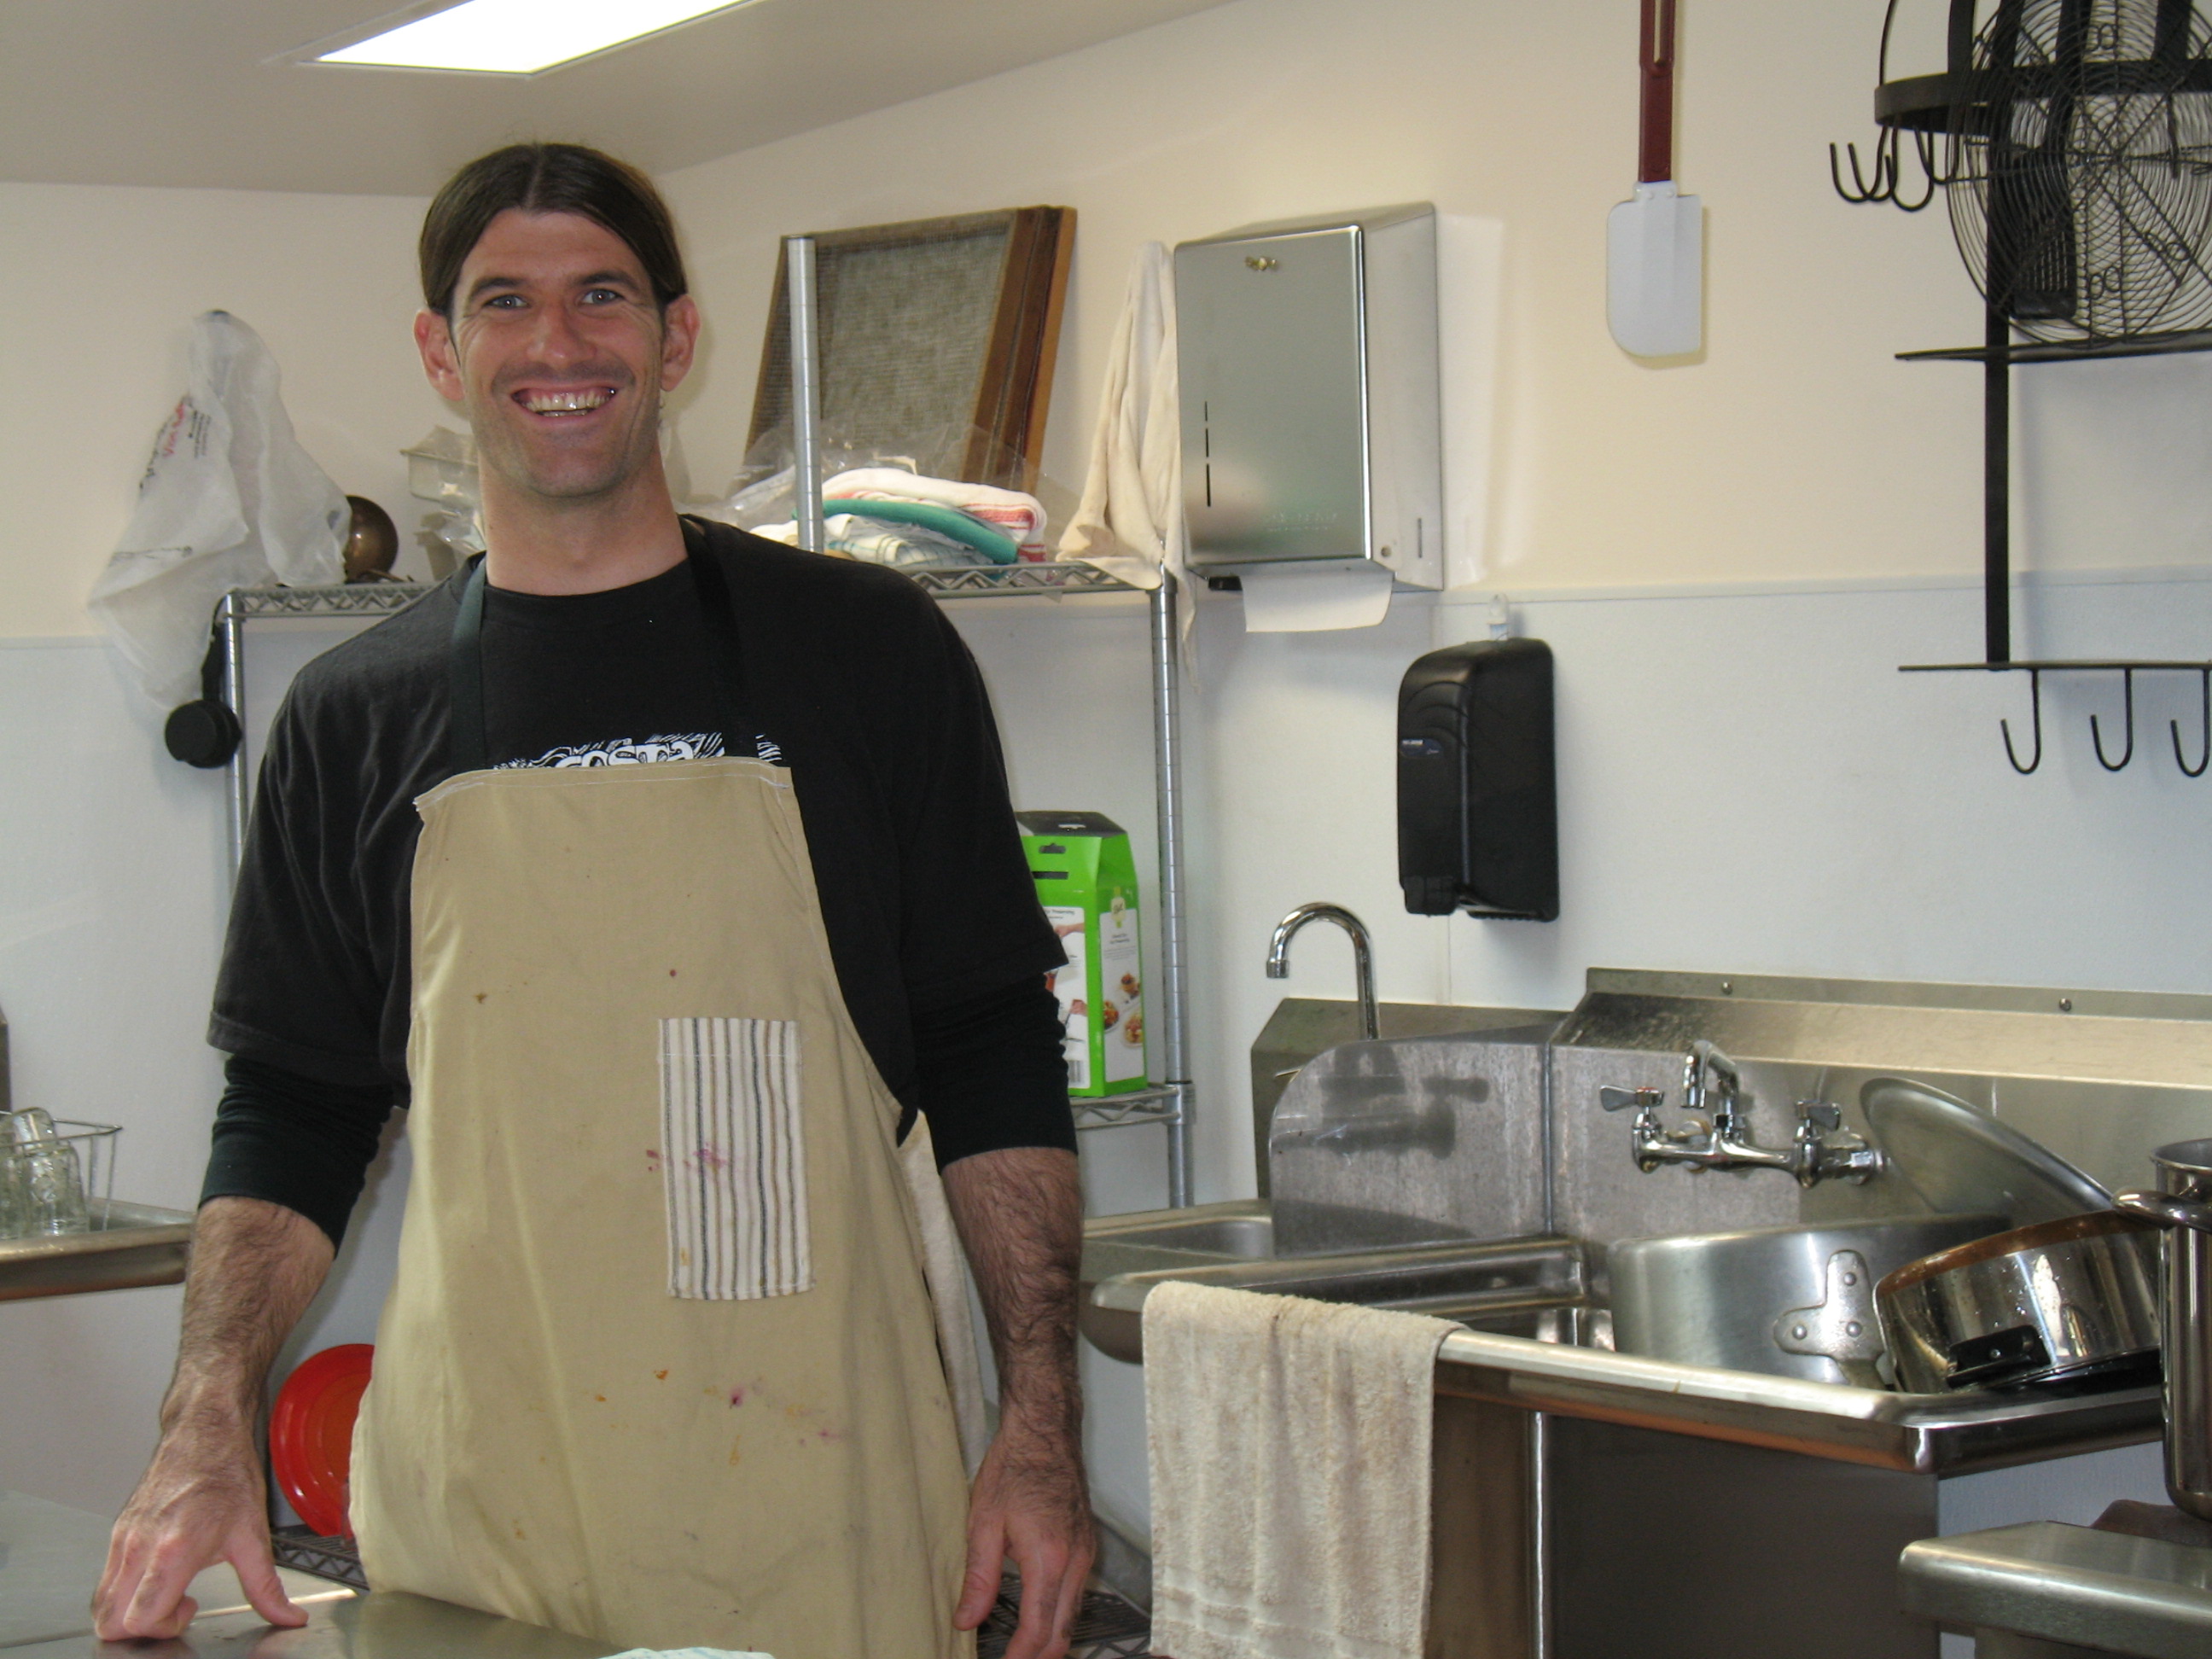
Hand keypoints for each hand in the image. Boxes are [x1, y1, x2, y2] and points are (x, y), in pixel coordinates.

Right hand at [93, 1421, 305, 1640]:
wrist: (205, 1433)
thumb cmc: (228, 1476)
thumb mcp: (254, 1536)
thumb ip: (266, 1587)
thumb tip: (288, 1618)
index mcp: (173, 1550)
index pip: (141, 1618)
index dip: (164, 1628)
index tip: (190, 1608)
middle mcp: (139, 1547)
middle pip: (110, 1621)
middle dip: (143, 1629)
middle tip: (176, 1607)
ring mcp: (123, 1539)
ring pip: (101, 1604)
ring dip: (130, 1612)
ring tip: (168, 1591)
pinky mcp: (117, 1533)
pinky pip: (105, 1581)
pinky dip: (124, 1593)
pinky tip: (159, 1575)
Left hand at [953, 1409, 1095, 1658]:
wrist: (1045, 1431)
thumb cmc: (1015, 1467)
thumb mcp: (984, 1522)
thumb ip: (979, 1578)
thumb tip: (967, 1619)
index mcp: (1049, 1558)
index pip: (1039, 1628)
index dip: (1020, 1657)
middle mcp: (1075, 1560)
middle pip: (1064, 1631)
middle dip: (1040, 1656)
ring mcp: (1086, 1552)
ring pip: (1074, 1615)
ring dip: (1051, 1639)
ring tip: (1023, 1651)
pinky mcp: (1087, 1544)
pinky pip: (1077, 1593)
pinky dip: (1060, 1616)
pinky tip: (1041, 1620)